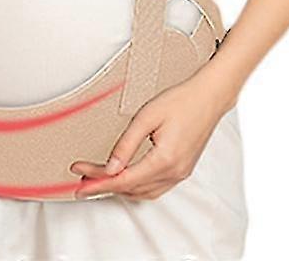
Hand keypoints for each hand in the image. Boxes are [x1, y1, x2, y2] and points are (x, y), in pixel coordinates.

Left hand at [69, 73, 233, 200]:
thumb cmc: (181, 100)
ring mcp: (180, 173)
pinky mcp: (183, 170)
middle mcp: (174, 172)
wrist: (209, 97)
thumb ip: (126, 144)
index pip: (123, 180)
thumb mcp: (147, 116)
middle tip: (82, 176)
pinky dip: (136, 186)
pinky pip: (154, 188)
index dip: (98, 182)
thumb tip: (110, 168)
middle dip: (104, 184)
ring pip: (142, 192)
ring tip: (99, 178)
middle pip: (131, 188)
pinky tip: (125, 179)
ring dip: (120, 187)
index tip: (79, 183)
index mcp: (164, 160)